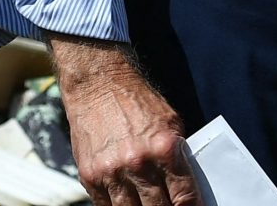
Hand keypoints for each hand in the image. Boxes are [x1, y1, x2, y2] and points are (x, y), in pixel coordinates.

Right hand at [47, 35, 199, 205]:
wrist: (97, 83)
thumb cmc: (136, 101)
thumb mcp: (170, 123)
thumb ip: (179, 156)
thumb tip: (187, 189)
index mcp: (164, 149)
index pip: (184, 197)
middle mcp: (138, 163)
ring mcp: (111, 172)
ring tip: (149, 205)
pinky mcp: (89, 176)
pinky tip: (129, 203)